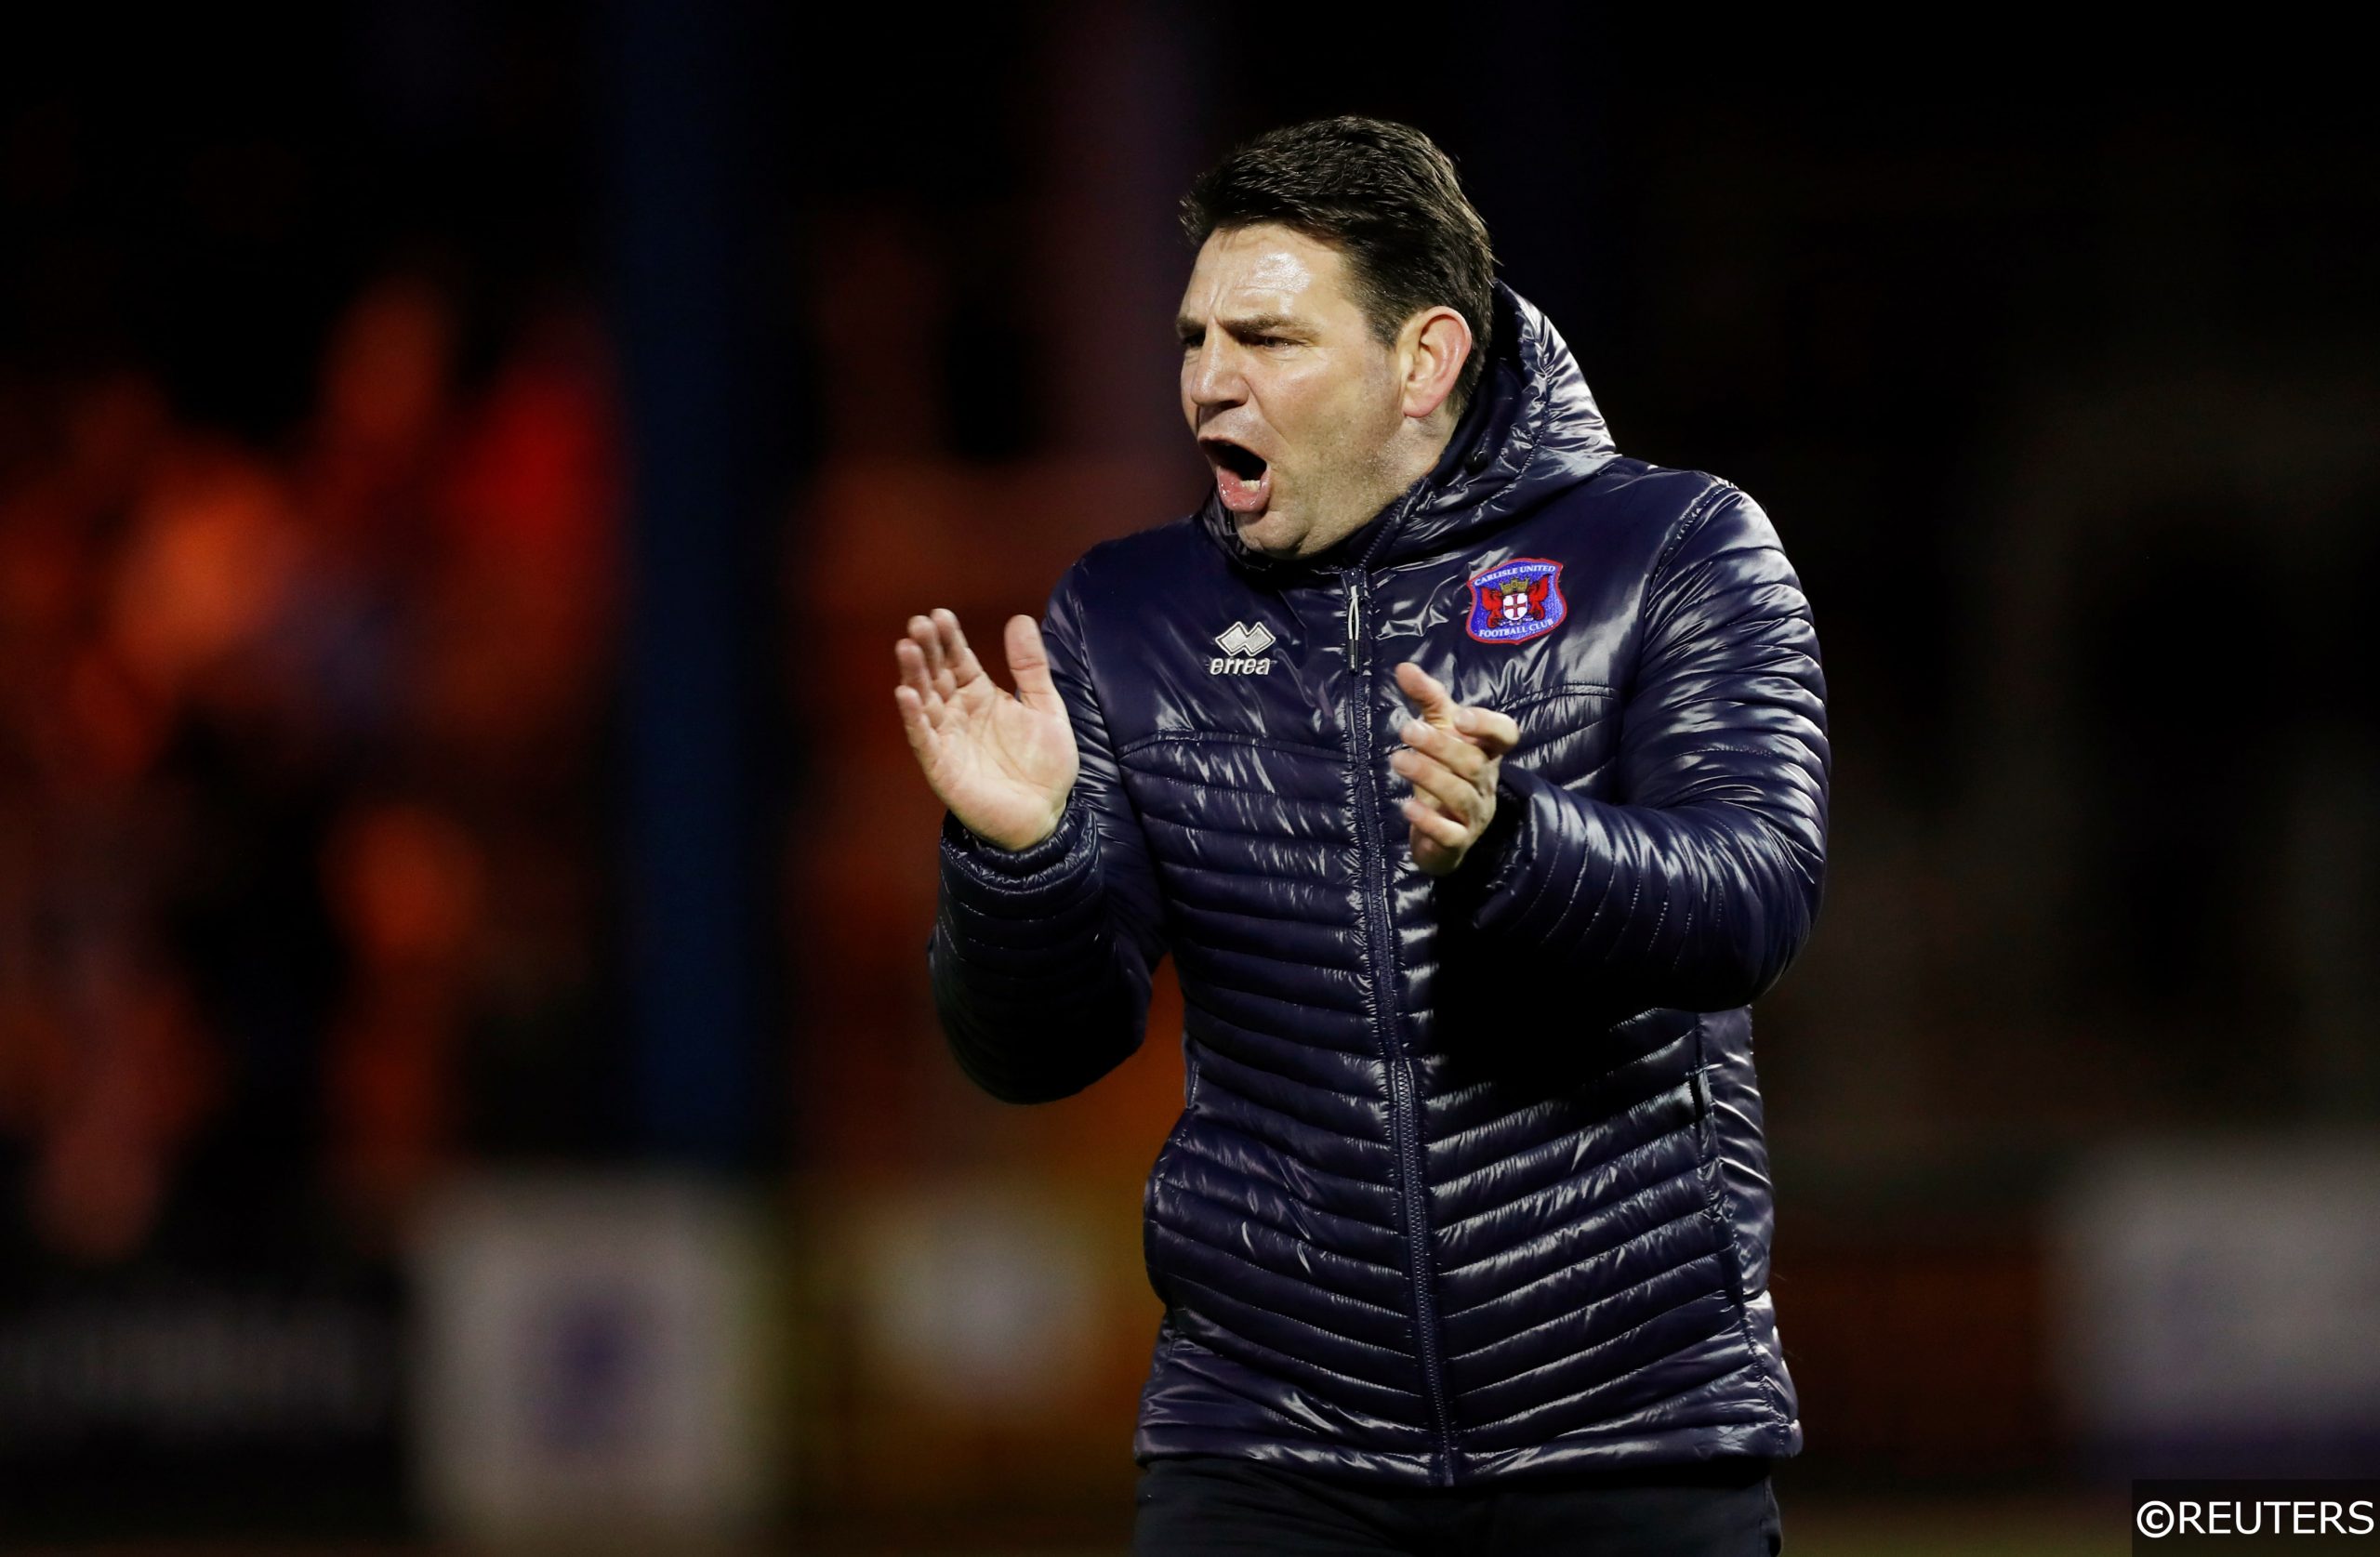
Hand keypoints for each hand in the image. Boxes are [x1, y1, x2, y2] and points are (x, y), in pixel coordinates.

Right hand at [894, 608, 1078, 850]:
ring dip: (913, 675)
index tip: (941, 614)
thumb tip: (1020, 618)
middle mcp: (958, 712)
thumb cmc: (1044, 764)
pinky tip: (905, 694)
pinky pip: (922, 738)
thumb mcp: (1046, 707)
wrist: (1045, 815)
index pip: (959, 659)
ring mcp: (947, 737)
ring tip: (906, 648)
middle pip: (937, 674)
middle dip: (927, 649)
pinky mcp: (940, 765)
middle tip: (918, 623)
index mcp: (982, 695)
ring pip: (924, 700)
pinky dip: (912, 717)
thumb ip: (1031, 667)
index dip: (949, 638)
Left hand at [1389, 662, 1521, 875]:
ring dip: (1428, 776)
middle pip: (1473, 763)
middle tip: (1407, 730)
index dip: (1488, 726)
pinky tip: (1406, 806)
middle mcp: (1485, 783)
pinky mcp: (1458, 842)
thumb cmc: (1444, 771)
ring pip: (1459, 795)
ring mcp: (1475, 814)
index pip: (1505, 736)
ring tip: (1397, 759)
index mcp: (1487, 753)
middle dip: (1441, 747)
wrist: (1442, 834)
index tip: (1460, 717)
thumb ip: (1427, 699)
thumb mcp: (1438, 731)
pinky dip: (1428, 820)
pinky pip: (1449, 833)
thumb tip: (1404, 666)